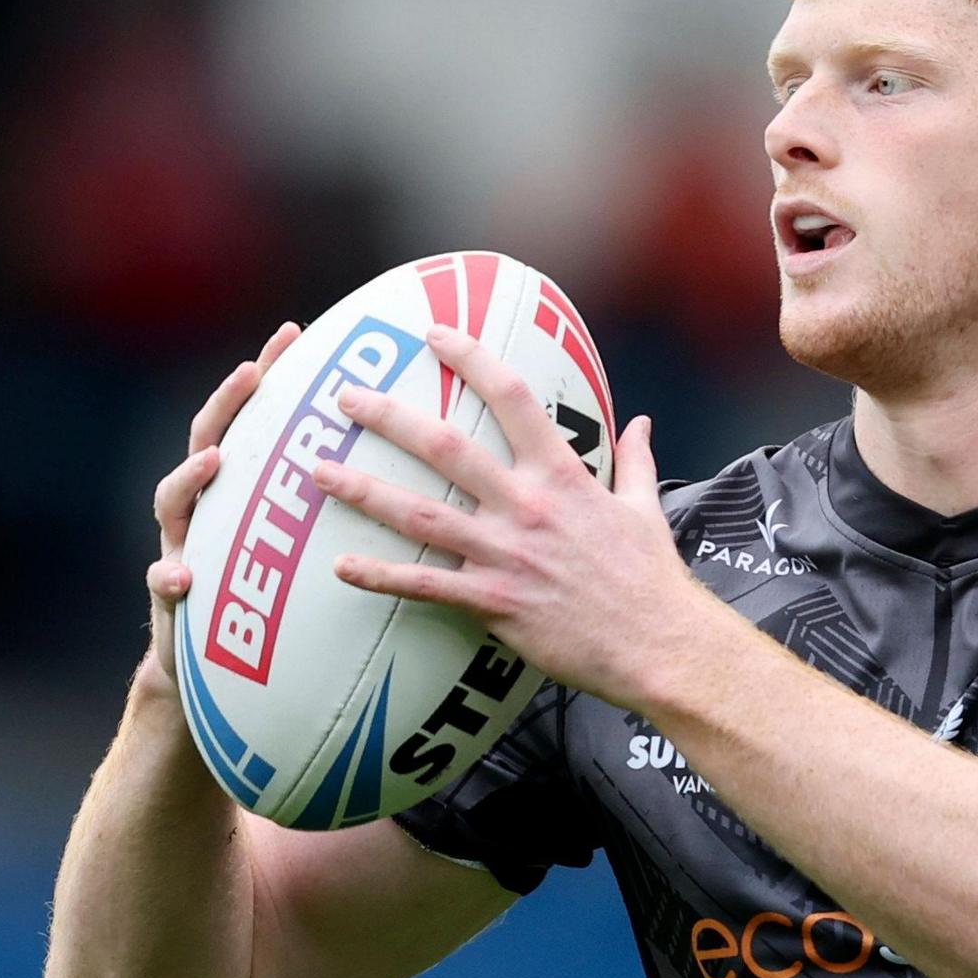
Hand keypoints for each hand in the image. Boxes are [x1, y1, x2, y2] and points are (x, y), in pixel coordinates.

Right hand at [140, 321, 303, 690]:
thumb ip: (334, 505)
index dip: (268, 374)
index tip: (294, 333)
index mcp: (242, 489)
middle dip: (227, 403)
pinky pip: (163, 584)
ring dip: (189, 477)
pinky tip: (181, 575)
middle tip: (251, 372)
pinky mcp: (171, 600)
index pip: (254, 419)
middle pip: (207, 441)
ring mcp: (181, 546)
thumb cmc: (272, 599)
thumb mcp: (302, 549)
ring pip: (173, 503)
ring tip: (212, 462)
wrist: (216, 670)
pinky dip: (168, 576)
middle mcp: (205, 509)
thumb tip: (404, 462)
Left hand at [311, 324, 724, 712]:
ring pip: (420, 512)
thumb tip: (640, 422)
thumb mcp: (646, 508)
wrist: (660, 645)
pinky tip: (340, 567)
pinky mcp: (495, 602)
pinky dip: (380, 576)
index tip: (434, 333)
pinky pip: (425, 586)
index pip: (511, 396)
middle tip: (345, 396)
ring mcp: (507, 554)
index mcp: (563, 475)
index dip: (470, 357)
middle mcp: (527, 506)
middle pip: (445, 445)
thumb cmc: (653, 580)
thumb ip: (636, 460)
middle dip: (389, 415)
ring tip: (317, 470)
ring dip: (363, 490)